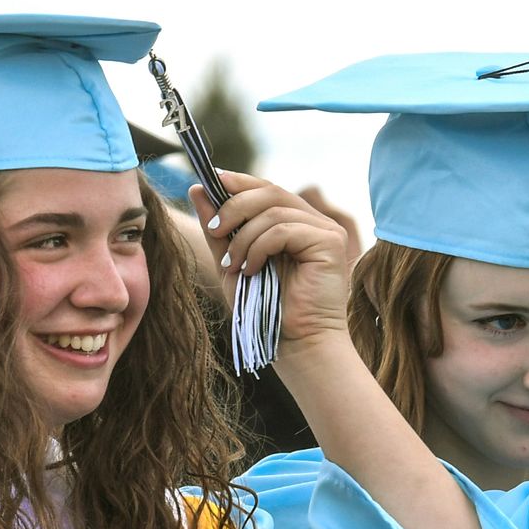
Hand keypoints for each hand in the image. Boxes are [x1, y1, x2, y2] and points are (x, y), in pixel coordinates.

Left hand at [187, 172, 354, 345]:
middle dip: (234, 206)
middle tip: (214, 230)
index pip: (266, 189)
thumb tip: (198, 188)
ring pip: (274, 211)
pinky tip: (252, 271)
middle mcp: (313, 221)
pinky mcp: (331, 242)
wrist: (295, 345)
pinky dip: (260, 248)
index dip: (238, 182)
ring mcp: (325, 230)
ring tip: (234, 266)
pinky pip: (285, 229)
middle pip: (270, 191)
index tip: (208, 184)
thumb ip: (218, 229)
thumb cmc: (264, 310)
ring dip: (244, 237)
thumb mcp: (231, 263)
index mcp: (293, 222)